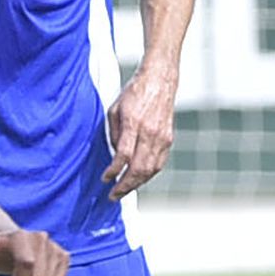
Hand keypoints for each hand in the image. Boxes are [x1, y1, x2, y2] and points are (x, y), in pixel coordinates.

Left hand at [103, 68, 176, 199]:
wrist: (160, 80)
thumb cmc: (134, 93)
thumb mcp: (114, 110)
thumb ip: (113, 134)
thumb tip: (114, 156)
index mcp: (134, 123)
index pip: (124, 155)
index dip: (113, 171)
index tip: (105, 179)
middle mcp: (150, 132)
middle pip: (139, 168)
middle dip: (125, 185)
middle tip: (113, 195)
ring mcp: (162, 137)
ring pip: (151, 169)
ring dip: (136, 184)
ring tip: (123, 191)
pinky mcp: (169, 139)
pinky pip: (159, 163)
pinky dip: (148, 175)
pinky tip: (138, 180)